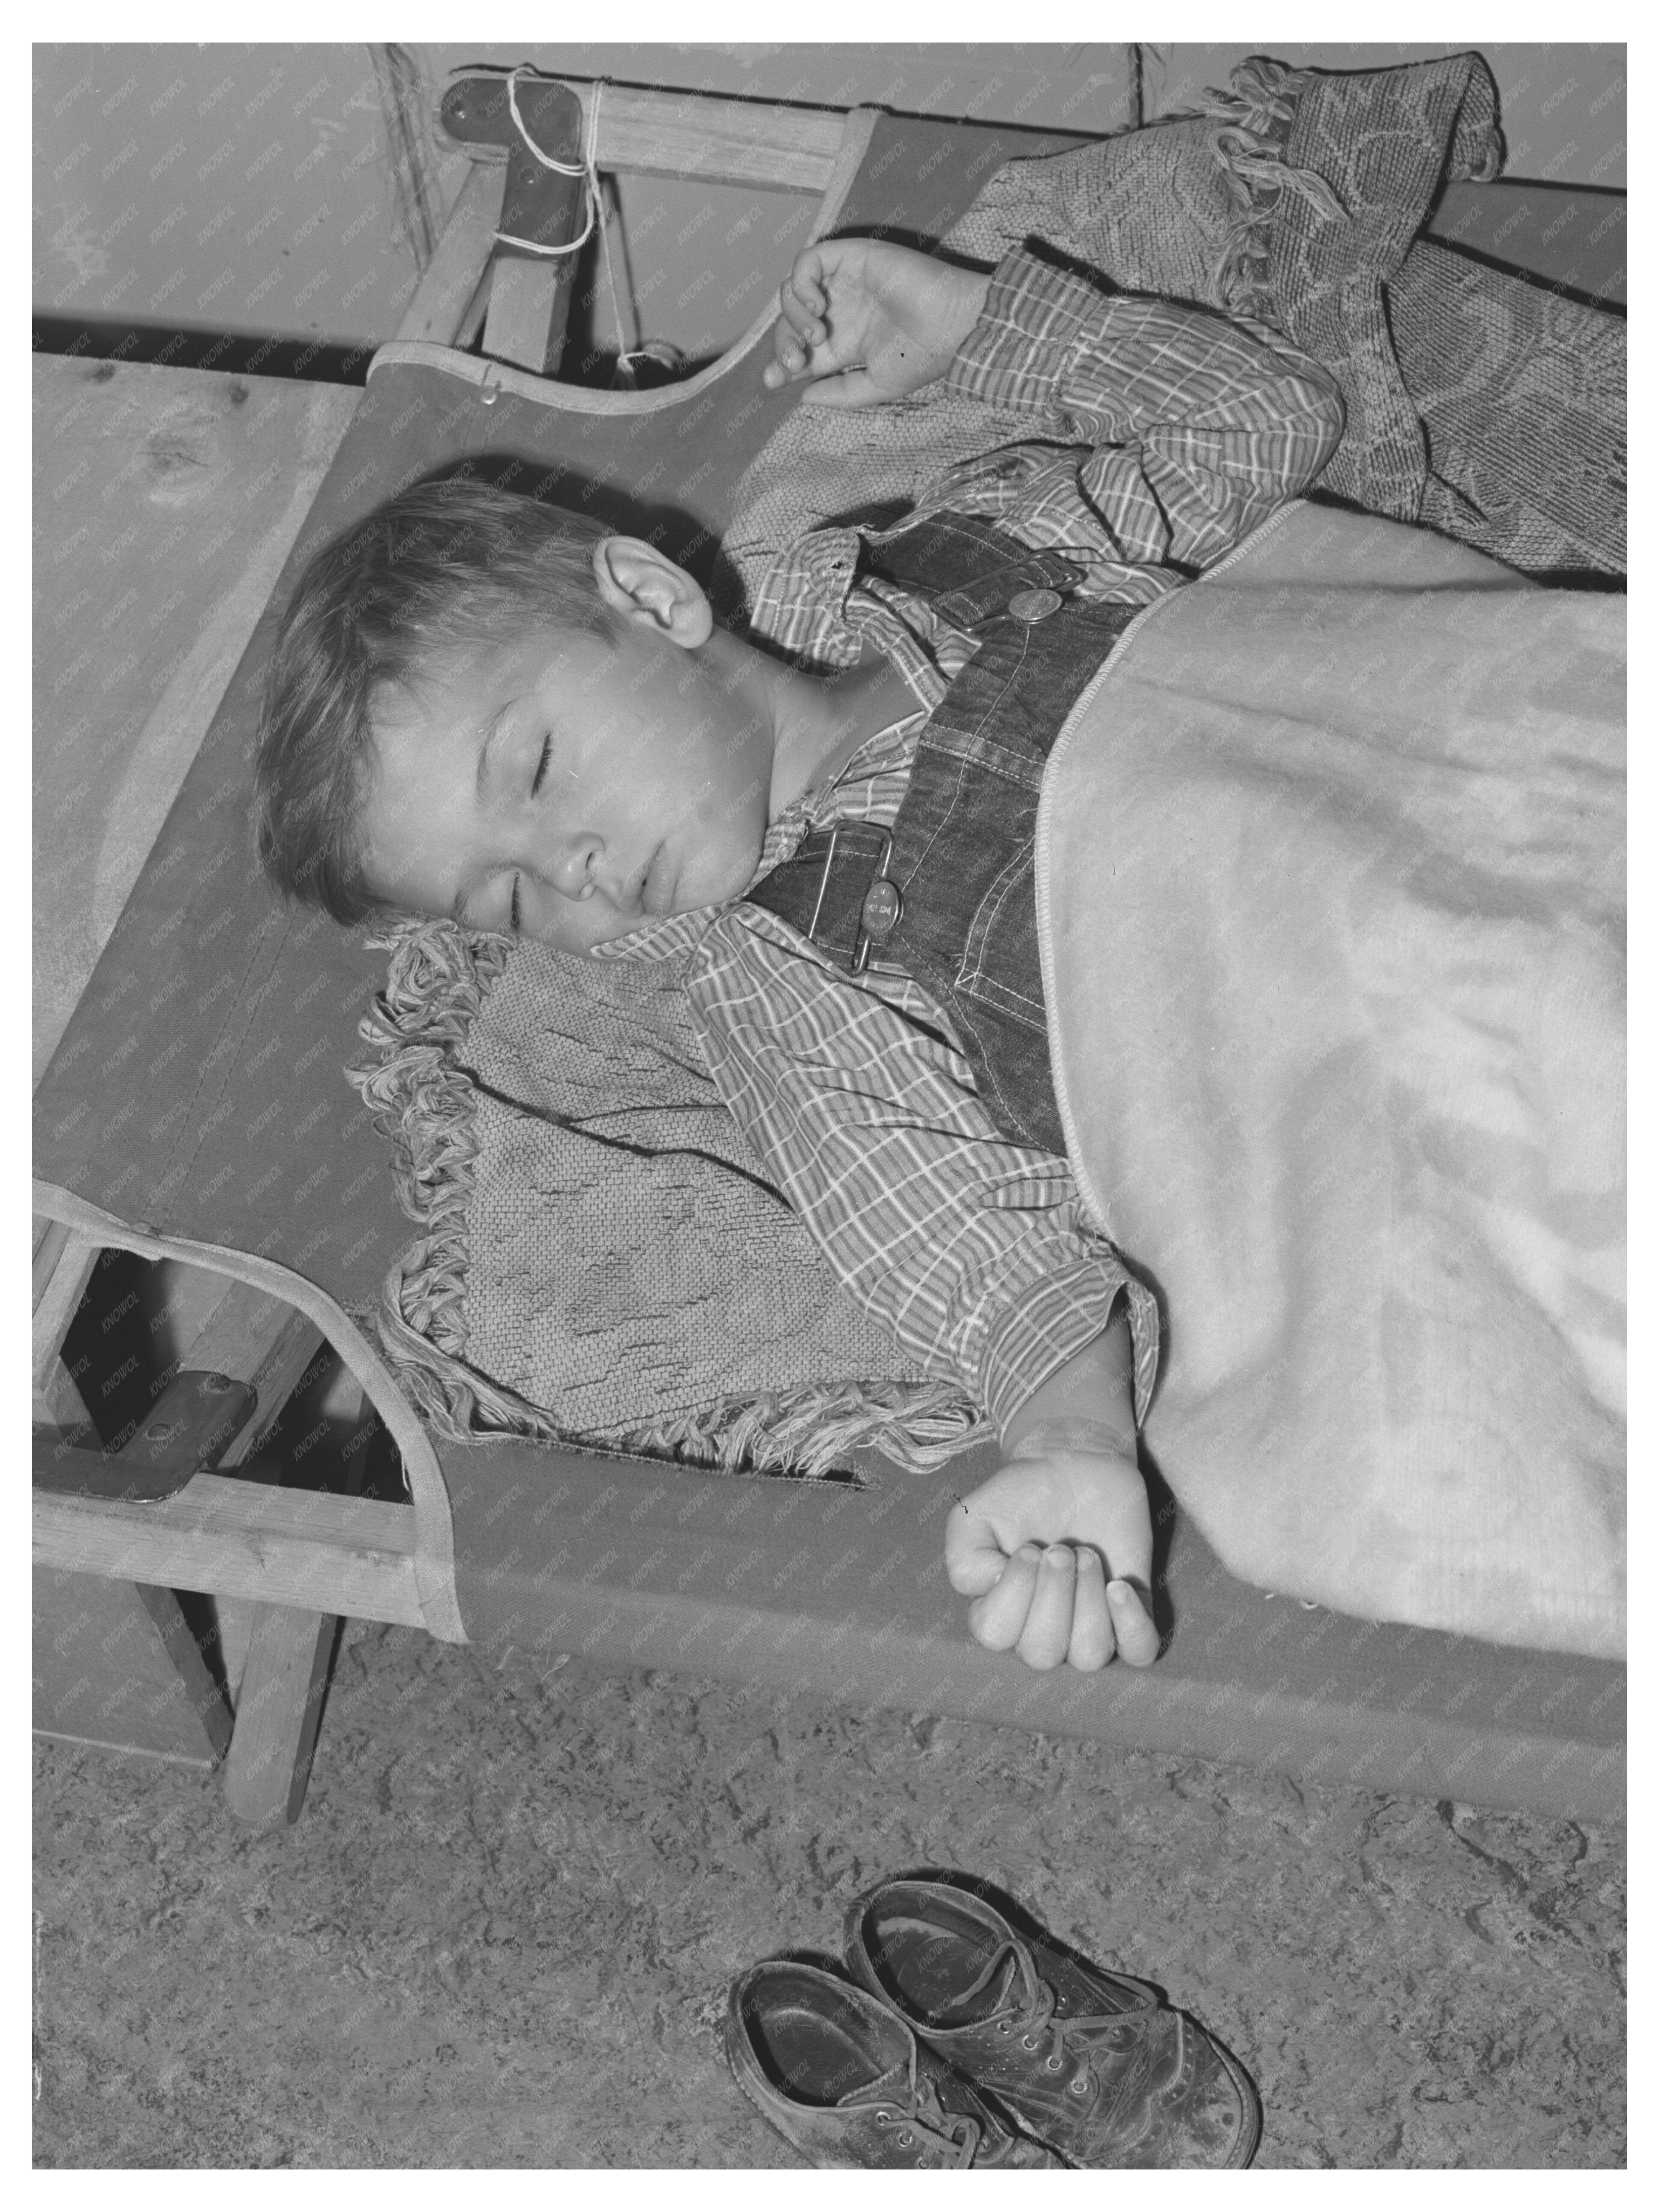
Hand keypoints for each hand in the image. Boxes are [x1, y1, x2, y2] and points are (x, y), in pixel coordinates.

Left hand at [762, 239, 990, 407]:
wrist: (950, 326)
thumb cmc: (922, 357)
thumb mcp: (877, 387)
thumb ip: (840, 393)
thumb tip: (802, 396)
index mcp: (843, 343)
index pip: (798, 349)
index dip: (779, 363)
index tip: (773, 379)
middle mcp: (839, 311)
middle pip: (788, 321)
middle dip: (782, 343)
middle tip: (796, 361)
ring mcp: (843, 283)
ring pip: (791, 290)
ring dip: (793, 316)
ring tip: (817, 335)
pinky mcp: (850, 257)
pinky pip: (808, 261)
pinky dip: (802, 283)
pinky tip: (818, 305)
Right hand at [945, 1450, 1159, 1671]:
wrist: (1074, 1465)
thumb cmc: (1021, 1494)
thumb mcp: (973, 1515)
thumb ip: (964, 1559)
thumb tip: (993, 1592)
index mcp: (999, 1613)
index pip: (996, 1635)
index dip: (1012, 1594)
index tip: (1028, 1549)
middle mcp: (1042, 1630)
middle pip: (1042, 1652)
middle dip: (1053, 1595)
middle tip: (1060, 1549)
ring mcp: (1088, 1625)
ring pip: (1089, 1654)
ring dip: (1088, 1601)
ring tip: (1086, 1556)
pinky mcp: (1130, 1613)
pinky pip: (1140, 1650)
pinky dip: (1131, 1624)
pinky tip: (1118, 1586)